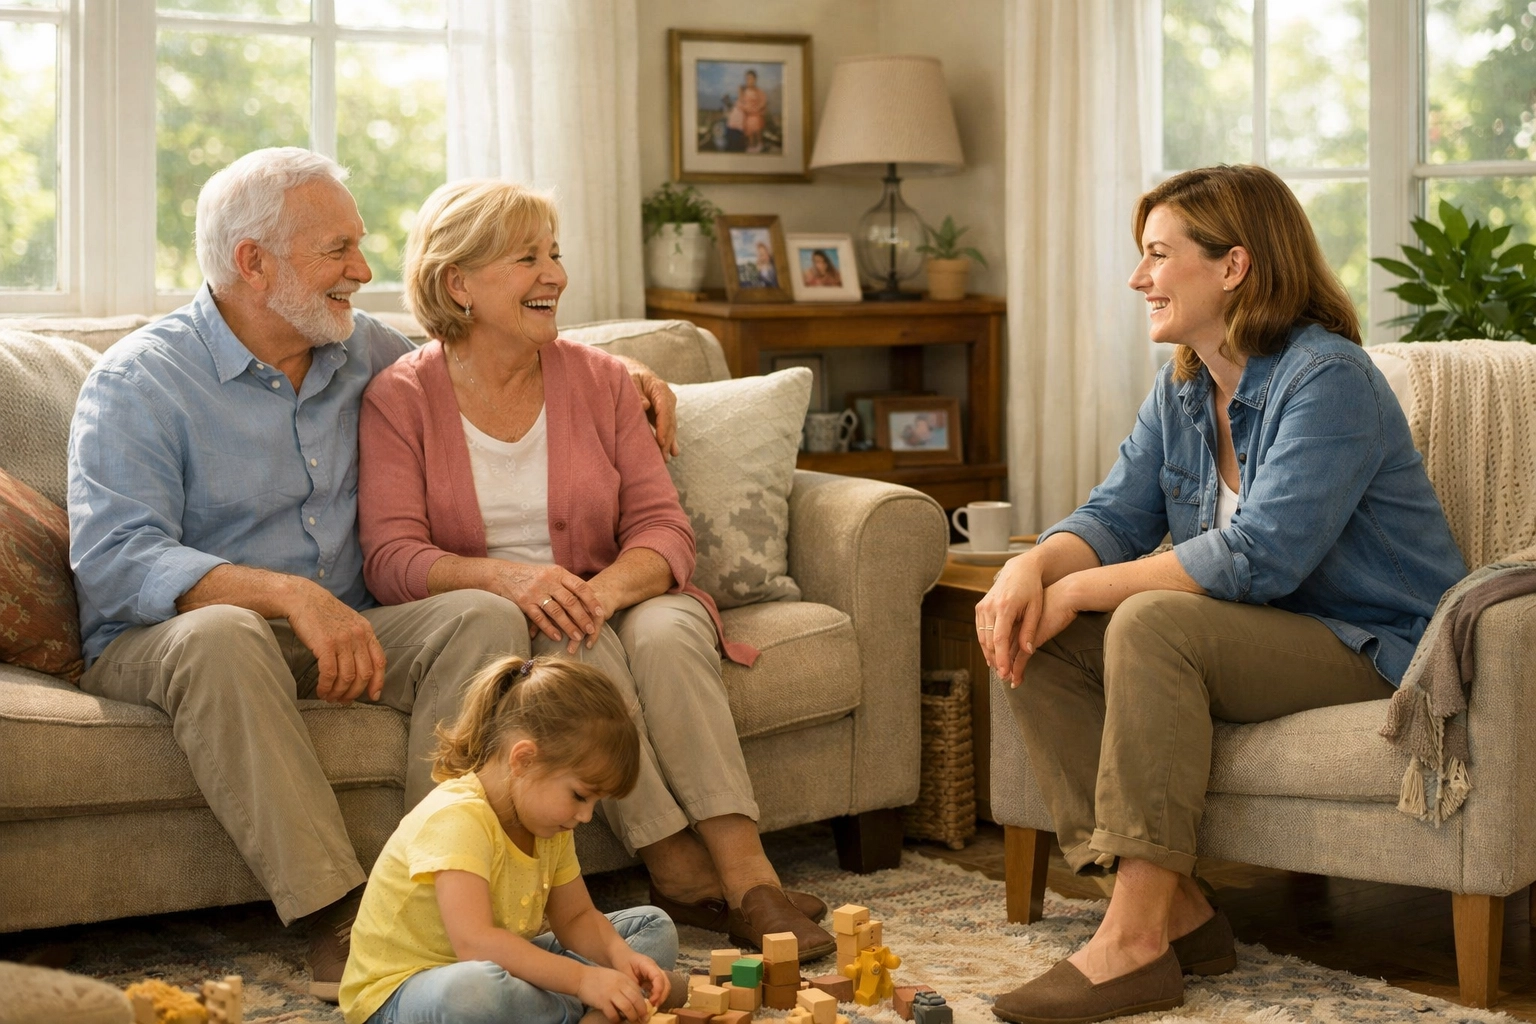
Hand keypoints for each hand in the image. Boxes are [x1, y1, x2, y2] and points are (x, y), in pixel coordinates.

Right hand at [285, 582, 386, 702]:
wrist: (302, 598)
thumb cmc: (323, 613)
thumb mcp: (349, 622)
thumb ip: (357, 641)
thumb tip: (359, 667)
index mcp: (366, 631)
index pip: (380, 661)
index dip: (378, 681)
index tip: (373, 696)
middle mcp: (358, 636)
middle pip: (364, 674)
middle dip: (355, 692)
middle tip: (344, 701)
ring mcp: (343, 640)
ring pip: (347, 677)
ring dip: (338, 692)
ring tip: (330, 697)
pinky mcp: (325, 645)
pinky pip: (329, 673)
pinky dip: (326, 686)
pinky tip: (321, 691)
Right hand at [488, 561, 603, 653]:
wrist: (502, 574)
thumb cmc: (531, 575)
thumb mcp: (550, 573)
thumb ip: (566, 582)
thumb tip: (587, 596)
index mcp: (558, 573)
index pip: (580, 586)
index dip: (591, 600)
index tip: (600, 612)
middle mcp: (548, 581)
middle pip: (570, 601)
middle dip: (582, 617)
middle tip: (592, 629)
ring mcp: (536, 592)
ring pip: (556, 611)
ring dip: (569, 626)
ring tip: (578, 637)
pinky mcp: (524, 603)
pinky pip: (539, 618)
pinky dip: (549, 629)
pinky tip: (558, 637)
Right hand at [577, 965, 651, 1022]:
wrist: (581, 977)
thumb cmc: (598, 978)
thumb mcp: (615, 977)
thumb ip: (625, 986)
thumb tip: (635, 1000)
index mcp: (624, 979)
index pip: (639, 993)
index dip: (644, 1003)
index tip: (646, 1011)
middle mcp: (620, 985)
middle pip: (637, 1001)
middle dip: (642, 1012)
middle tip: (643, 1020)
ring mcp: (611, 993)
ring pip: (628, 1008)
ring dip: (632, 1018)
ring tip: (632, 1021)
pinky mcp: (602, 1002)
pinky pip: (613, 1014)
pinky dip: (617, 1020)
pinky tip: (616, 1020)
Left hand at [614, 949, 668, 1009]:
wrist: (620, 955)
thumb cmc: (622, 961)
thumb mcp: (625, 973)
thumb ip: (633, 985)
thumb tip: (640, 999)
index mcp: (648, 964)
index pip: (659, 977)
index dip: (658, 991)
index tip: (651, 1002)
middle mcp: (655, 969)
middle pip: (666, 983)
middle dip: (661, 997)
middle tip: (653, 1008)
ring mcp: (655, 974)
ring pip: (665, 987)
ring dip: (660, 998)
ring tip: (651, 1008)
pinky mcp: (653, 980)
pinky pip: (659, 989)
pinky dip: (656, 997)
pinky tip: (649, 1004)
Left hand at [626, 361, 678, 460]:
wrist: (634, 371)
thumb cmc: (630, 375)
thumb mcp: (630, 379)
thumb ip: (636, 391)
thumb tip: (645, 405)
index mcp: (659, 388)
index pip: (664, 409)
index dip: (663, 426)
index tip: (661, 441)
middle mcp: (667, 398)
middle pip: (670, 421)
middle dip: (667, 439)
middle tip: (662, 456)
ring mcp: (667, 407)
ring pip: (671, 427)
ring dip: (669, 443)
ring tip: (666, 459)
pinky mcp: (664, 414)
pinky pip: (668, 428)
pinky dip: (670, 440)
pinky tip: (673, 453)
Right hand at [974, 553, 1049, 687]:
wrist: (1019, 569)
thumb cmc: (1031, 588)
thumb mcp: (1036, 609)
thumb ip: (1030, 631)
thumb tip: (1028, 652)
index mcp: (1005, 606)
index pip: (1000, 639)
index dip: (1001, 658)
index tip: (1004, 672)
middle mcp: (990, 607)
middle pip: (989, 641)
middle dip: (996, 660)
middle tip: (1005, 676)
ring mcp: (982, 606)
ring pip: (982, 637)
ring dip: (990, 654)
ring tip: (999, 668)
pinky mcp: (980, 607)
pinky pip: (980, 630)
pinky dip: (986, 644)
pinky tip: (993, 654)